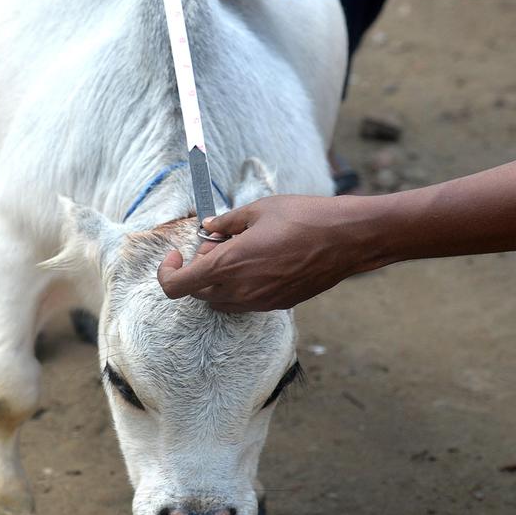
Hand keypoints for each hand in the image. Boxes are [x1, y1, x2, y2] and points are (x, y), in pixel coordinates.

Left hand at [157, 195, 376, 311]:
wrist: (347, 239)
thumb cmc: (303, 218)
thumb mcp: (258, 209)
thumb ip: (226, 222)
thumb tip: (209, 227)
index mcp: (227, 266)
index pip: (176, 286)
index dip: (168, 272)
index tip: (176, 256)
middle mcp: (239, 291)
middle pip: (198, 293)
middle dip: (198, 269)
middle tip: (216, 243)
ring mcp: (259, 302)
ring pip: (221, 300)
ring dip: (219, 280)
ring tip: (240, 250)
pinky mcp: (278, 304)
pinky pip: (246, 301)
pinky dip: (241, 285)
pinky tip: (261, 260)